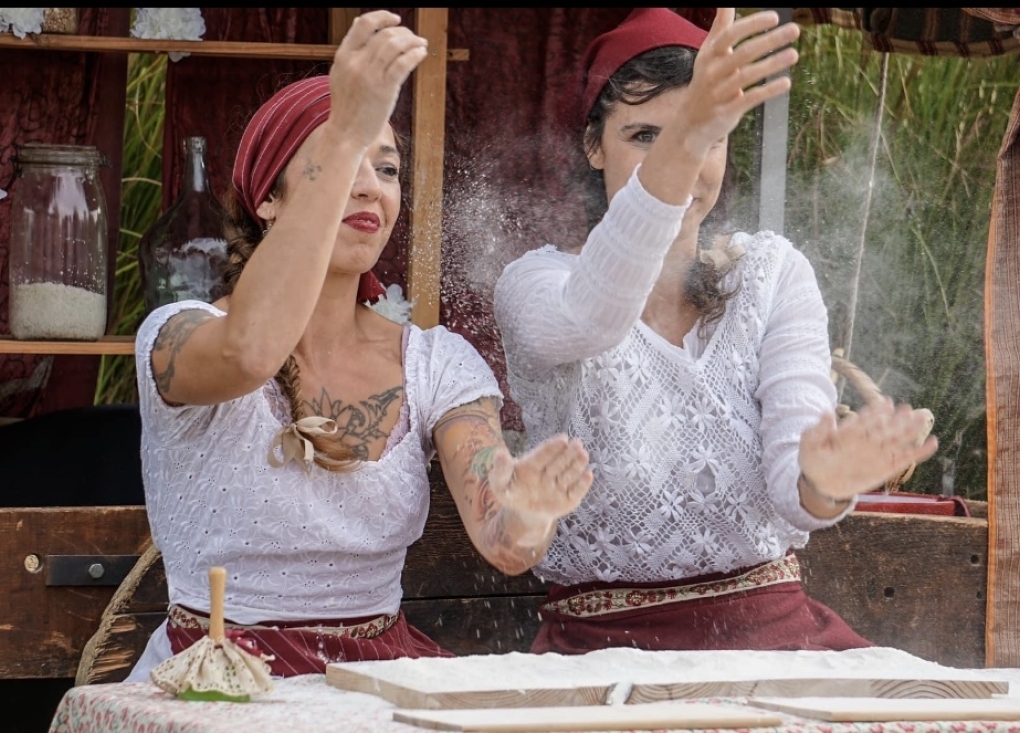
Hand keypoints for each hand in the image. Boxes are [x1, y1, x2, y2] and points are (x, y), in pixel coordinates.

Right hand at [327, 11, 428, 146]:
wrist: (346, 133)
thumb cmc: (347, 105)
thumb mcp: (341, 72)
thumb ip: (352, 48)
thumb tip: (359, 22)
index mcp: (344, 55)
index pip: (364, 24)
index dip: (383, 17)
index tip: (396, 19)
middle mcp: (356, 62)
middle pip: (384, 34)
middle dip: (404, 33)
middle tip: (414, 38)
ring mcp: (370, 76)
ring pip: (395, 46)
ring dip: (413, 42)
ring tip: (421, 44)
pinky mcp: (384, 90)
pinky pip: (403, 64)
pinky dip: (415, 55)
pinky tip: (421, 54)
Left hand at [487, 435, 593, 545]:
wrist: (524, 515)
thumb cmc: (512, 494)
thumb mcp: (501, 484)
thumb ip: (501, 470)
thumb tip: (500, 452)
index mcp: (532, 464)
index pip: (543, 454)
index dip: (552, 447)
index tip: (562, 439)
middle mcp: (549, 472)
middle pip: (559, 462)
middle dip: (568, 453)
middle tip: (577, 444)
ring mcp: (560, 485)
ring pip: (569, 474)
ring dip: (576, 464)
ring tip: (583, 454)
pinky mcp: (569, 499)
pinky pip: (576, 491)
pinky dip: (582, 484)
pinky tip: (588, 475)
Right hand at [676, 8, 800, 154]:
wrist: (690, 123)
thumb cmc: (705, 81)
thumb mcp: (709, 54)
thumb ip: (721, 27)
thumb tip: (725, 2)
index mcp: (710, 55)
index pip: (730, 35)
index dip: (753, 24)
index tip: (775, 18)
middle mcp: (712, 72)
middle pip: (743, 53)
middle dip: (770, 41)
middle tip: (795, 30)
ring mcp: (719, 93)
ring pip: (748, 76)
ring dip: (773, 64)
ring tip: (794, 54)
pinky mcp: (726, 111)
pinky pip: (750, 99)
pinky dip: (768, 91)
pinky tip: (786, 82)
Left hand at [798, 397, 939, 502]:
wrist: (820, 482)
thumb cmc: (813, 460)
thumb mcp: (809, 443)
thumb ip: (818, 430)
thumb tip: (826, 412)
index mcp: (850, 433)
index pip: (865, 421)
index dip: (875, 413)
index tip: (885, 403)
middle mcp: (867, 441)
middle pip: (885, 428)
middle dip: (897, 418)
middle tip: (909, 409)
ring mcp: (878, 454)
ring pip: (898, 440)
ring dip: (911, 429)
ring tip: (924, 418)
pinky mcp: (887, 468)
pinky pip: (905, 459)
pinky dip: (919, 452)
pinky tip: (933, 442)